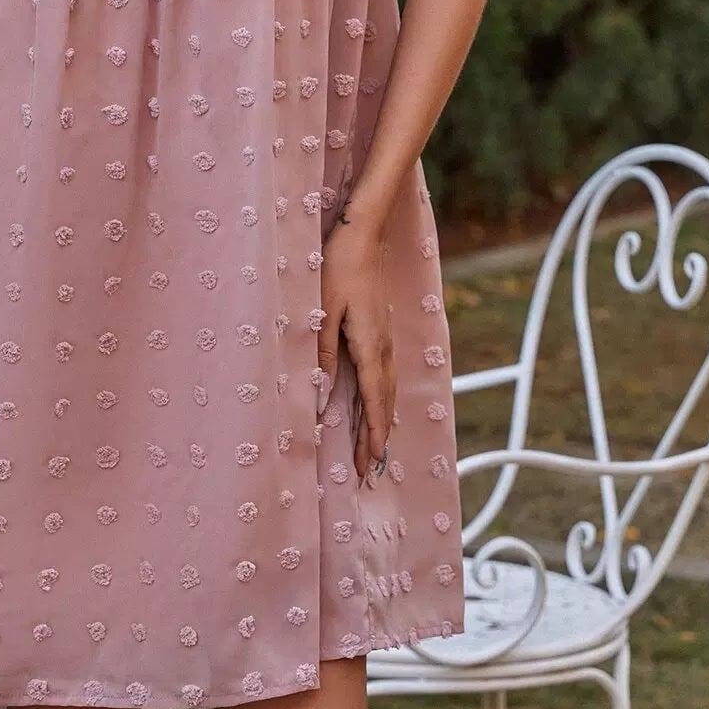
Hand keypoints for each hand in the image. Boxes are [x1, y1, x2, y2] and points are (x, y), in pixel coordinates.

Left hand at [316, 214, 395, 476]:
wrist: (362, 238)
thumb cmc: (338, 270)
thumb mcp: (323, 312)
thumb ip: (323, 354)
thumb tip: (322, 397)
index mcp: (368, 346)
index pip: (373, 401)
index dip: (373, 434)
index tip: (370, 463)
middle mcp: (382, 348)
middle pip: (383, 402)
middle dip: (376, 438)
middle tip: (368, 470)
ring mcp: (385, 340)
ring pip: (387, 391)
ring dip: (380, 421)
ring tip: (373, 449)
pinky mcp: (380, 332)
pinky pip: (384, 376)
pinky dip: (381, 400)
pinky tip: (376, 408)